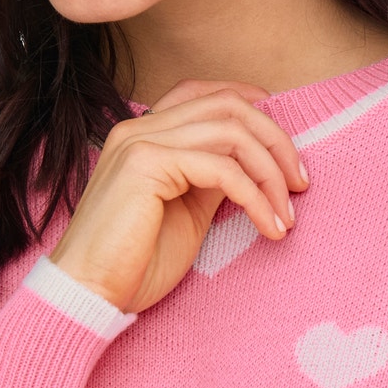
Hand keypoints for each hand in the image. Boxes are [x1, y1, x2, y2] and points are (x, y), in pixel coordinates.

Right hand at [49, 79, 309, 312]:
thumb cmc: (132, 265)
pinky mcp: (146, 164)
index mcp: (143, 134)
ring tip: (287, 214)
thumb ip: (213, 180)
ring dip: (271, 171)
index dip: (252, 106)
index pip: (205, 93)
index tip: (285, 148)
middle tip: (299, 184)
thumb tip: (252, 165)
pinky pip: (222, 169)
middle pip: (228, 105)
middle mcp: (139, 127)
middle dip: (275, 140)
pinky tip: (269, 227)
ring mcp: (140, 141)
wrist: (88, 294)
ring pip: (232, 131)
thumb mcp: (186, 213)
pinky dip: (255, 197)